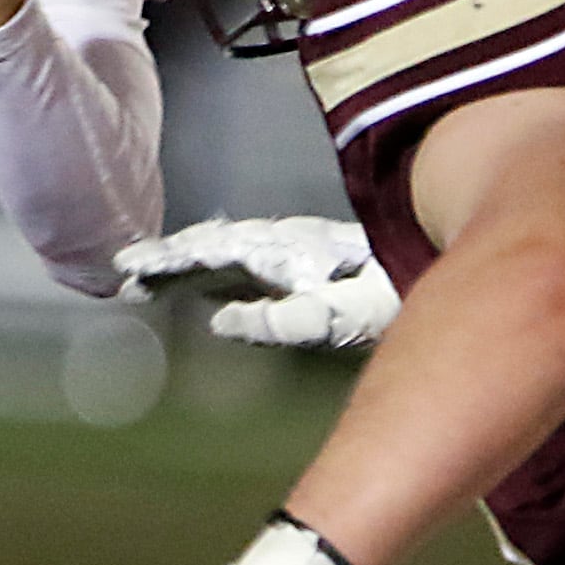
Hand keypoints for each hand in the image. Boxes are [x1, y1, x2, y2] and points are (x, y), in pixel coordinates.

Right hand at [115, 216, 401, 348]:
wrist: (440, 268)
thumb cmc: (389, 299)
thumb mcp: (334, 317)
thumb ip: (276, 322)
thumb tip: (214, 322)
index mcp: (277, 250)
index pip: (206, 250)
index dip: (166, 261)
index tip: (128, 272)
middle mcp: (280, 242)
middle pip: (209, 244)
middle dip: (165, 260)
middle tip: (124, 276)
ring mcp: (295, 248)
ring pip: (226, 248)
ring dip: (186, 262)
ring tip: (150, 280)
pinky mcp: (309, 263)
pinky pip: (249, 259)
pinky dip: (216, 268)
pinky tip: (211, 291)